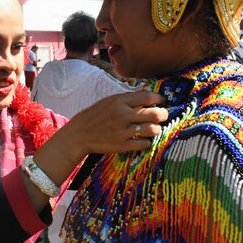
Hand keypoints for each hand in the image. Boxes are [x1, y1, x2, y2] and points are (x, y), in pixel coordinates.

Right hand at [39, 90, 167, 164]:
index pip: (147, 97)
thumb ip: (127, 99)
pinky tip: (143, 139)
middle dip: (163, 114)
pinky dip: (147, 142)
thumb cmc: (96, 116)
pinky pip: (144, 144)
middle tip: (163, 115)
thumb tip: (148, 96)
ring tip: (154, 128)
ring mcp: (123, 131)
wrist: (79, 135)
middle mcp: (122, 115)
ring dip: (157, 129)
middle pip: (154, 113)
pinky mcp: (122, 146)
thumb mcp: (109, 101)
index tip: (161, 101)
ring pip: (152, 130)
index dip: (159, 99)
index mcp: (119, 101)